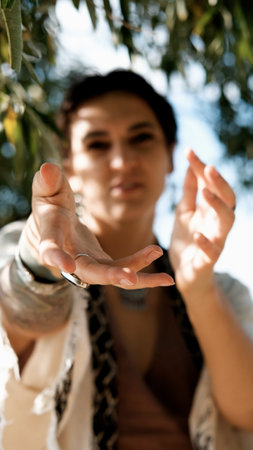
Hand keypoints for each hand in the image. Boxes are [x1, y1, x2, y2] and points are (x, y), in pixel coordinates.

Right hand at [25, 163, 173, 287]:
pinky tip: (166, 278)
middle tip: (129, 279)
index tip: (66, 265)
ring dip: (137, 276)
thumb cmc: (50, 205)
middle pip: (89, 271)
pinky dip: (143, 272)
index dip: (57, 257)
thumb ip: (47, 182)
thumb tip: (47, 168)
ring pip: (112, 275)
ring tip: (165, 278)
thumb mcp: (47, 191)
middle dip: (109, 275)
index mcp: (52, 238)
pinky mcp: (103, 264)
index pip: (51, 249)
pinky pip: (124, 270)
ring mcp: (88, 264)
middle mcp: (70, 258)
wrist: (55, 227)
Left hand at [170, 149, 235, 295]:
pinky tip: (198, 234)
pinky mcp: (208, 261)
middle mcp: (217, 223)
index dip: (202, 168)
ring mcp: (215, 241)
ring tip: (206, 193)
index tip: (189, 152)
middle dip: (219, 183)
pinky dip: (206, 243)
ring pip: (226, 222)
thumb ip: (189, 191)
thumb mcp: (185, 211)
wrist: (186, 273)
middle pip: (227, 200)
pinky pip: (212, 252)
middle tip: (209, 168)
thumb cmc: (188, 240)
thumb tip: (192, 164)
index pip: (211, 185)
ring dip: (218, 207)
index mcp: (211, 210)